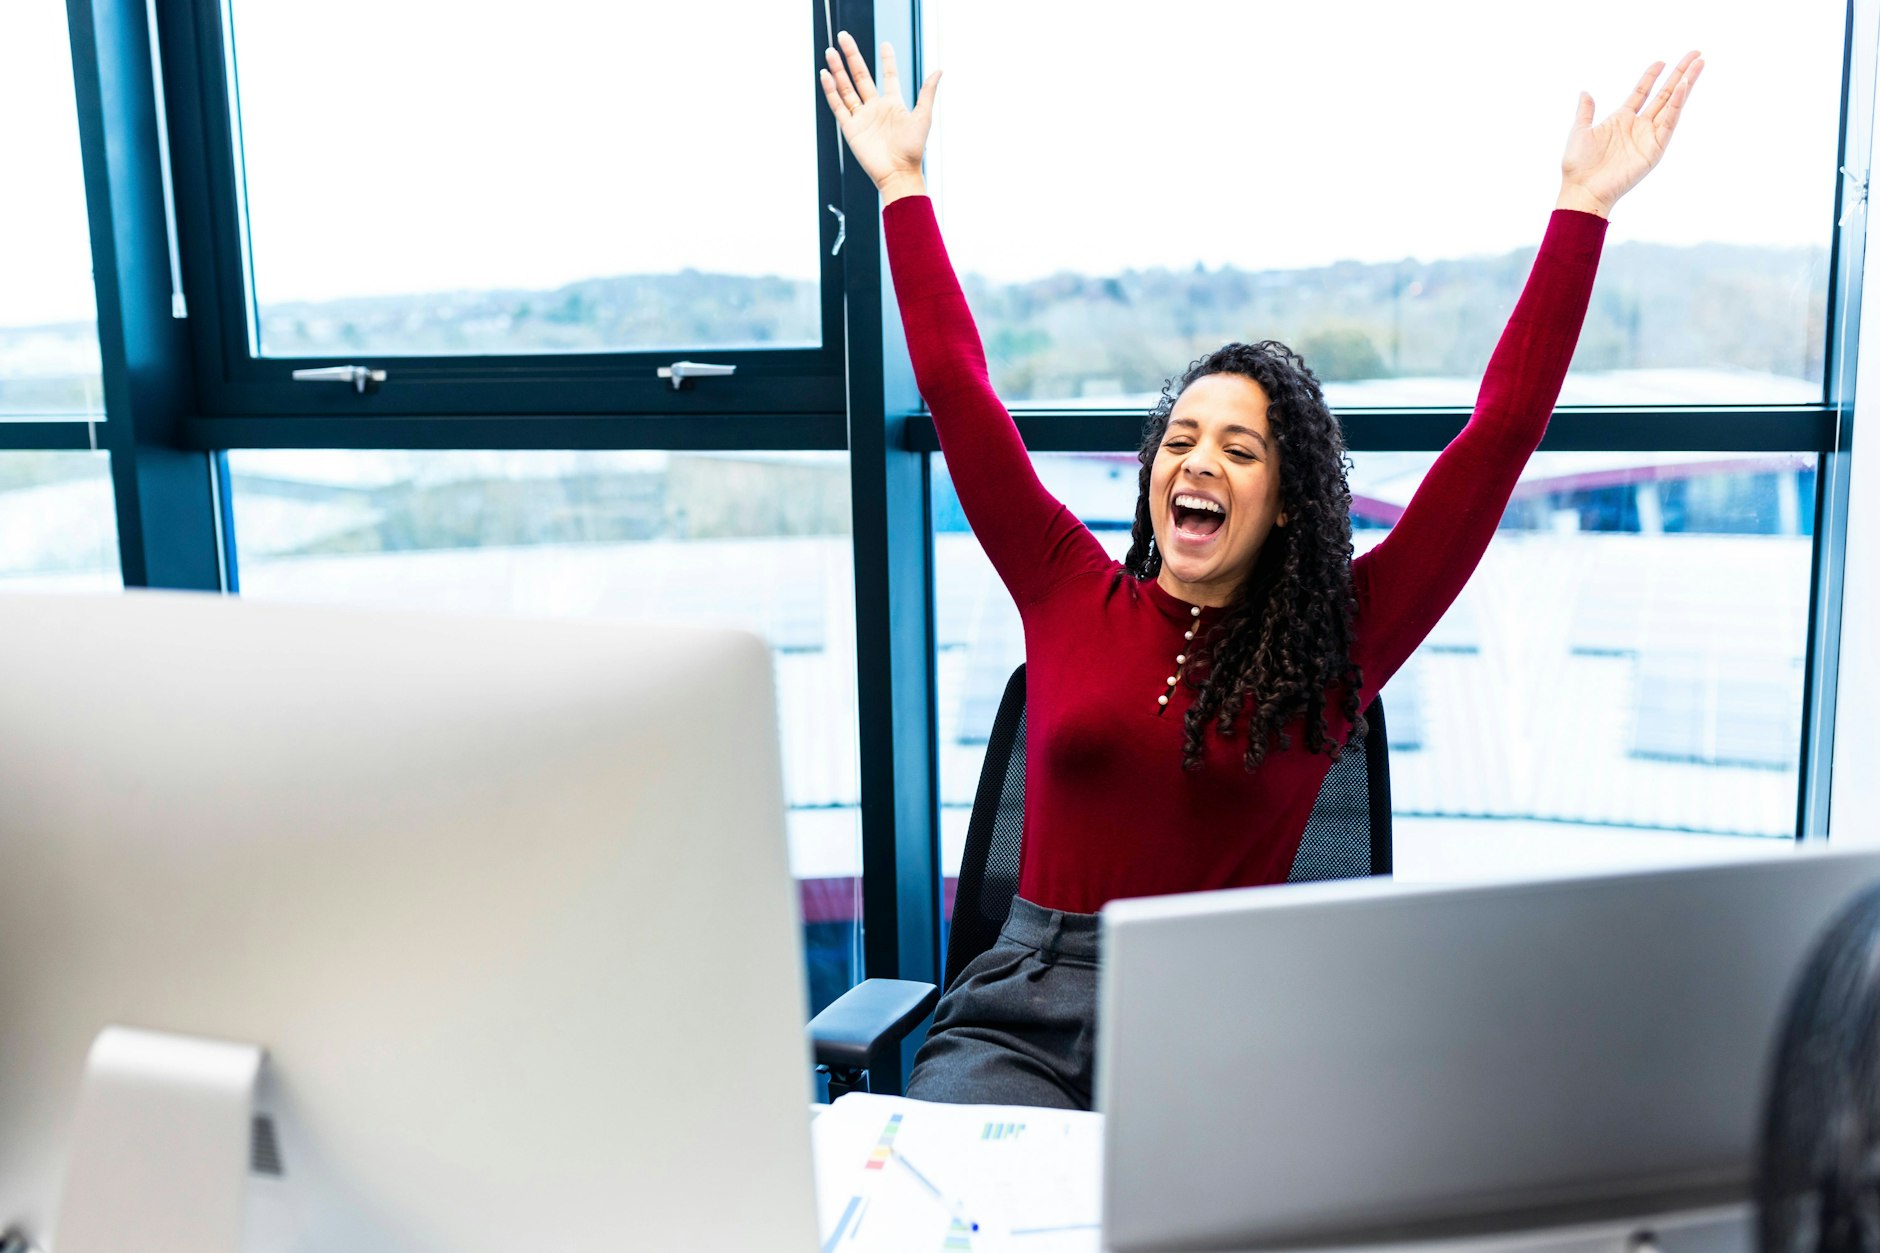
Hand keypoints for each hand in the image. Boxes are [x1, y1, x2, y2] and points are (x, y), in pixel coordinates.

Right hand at [820, 31, 940, 203]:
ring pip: (846, 88)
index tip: (885, 45)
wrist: (899, 172)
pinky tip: (826, 75)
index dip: (887, 61)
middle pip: (861, 76)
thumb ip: (927, 92)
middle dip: (852, 56)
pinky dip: (831, 91)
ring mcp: (862, 117)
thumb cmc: (913, 149)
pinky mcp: (850, 129)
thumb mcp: (923, 116)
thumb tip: (939, 70)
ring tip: (830, 52)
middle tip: (844, 37)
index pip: (888, 76)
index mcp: (893, 104)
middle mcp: (876, 108)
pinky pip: (838, 106)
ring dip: (838, 70)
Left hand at [1557, 52, 1704, 217]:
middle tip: (1695, 53)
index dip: (1651, 76)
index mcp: (1621, 120)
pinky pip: (1669, 123)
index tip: (1661, 61)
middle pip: (1664, 94)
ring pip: (1672, 105)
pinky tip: (1682, 88)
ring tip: (1699, 64)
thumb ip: (1585, 111)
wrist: (1582, 189)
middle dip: (1679, 74)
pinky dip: (1676, 105)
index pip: (1641, 92)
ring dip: (1685, 84)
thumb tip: (1585, 92)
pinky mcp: (1655, 149)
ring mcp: (1648, 137)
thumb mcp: (1580, 131)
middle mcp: (1638, 126)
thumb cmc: (1578, 165)